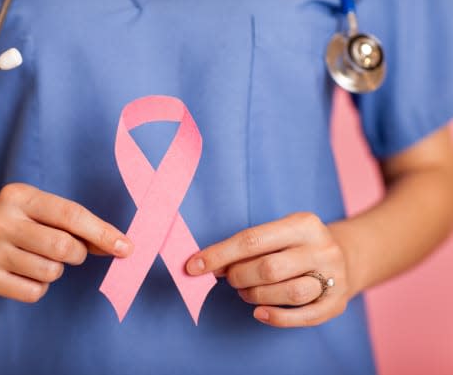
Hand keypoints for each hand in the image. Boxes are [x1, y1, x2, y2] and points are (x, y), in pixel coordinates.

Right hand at [0, 183, 132, 302]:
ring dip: (56, 269)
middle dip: (78, 254)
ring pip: (51, 272)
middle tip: (72, 251)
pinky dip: (39, 286)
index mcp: (18, 195)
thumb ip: (79, 226)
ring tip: (39, 258)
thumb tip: (120, 246)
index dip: (102, 233)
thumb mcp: (44, 212)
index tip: (125, 248)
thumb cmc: (23, 224)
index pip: (70, 215)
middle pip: (63, 247)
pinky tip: (25, 272)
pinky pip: (34, 292)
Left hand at [186, 212, 352, 327]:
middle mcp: (322, 247)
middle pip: (269, 268)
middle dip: (239, 276)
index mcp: (303, 223)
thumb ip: (248, 246)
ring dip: (256, 296)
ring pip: (288, 292)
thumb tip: (207, 263)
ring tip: (247, 292)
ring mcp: (334, 276)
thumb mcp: (279, 233)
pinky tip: (260, 312)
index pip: (252, 239)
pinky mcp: (337, 302)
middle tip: (230, 279)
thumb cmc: (297, 245)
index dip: (219, 255)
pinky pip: (303, 317)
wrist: (347, 256)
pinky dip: (276, 317)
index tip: (193, 266)